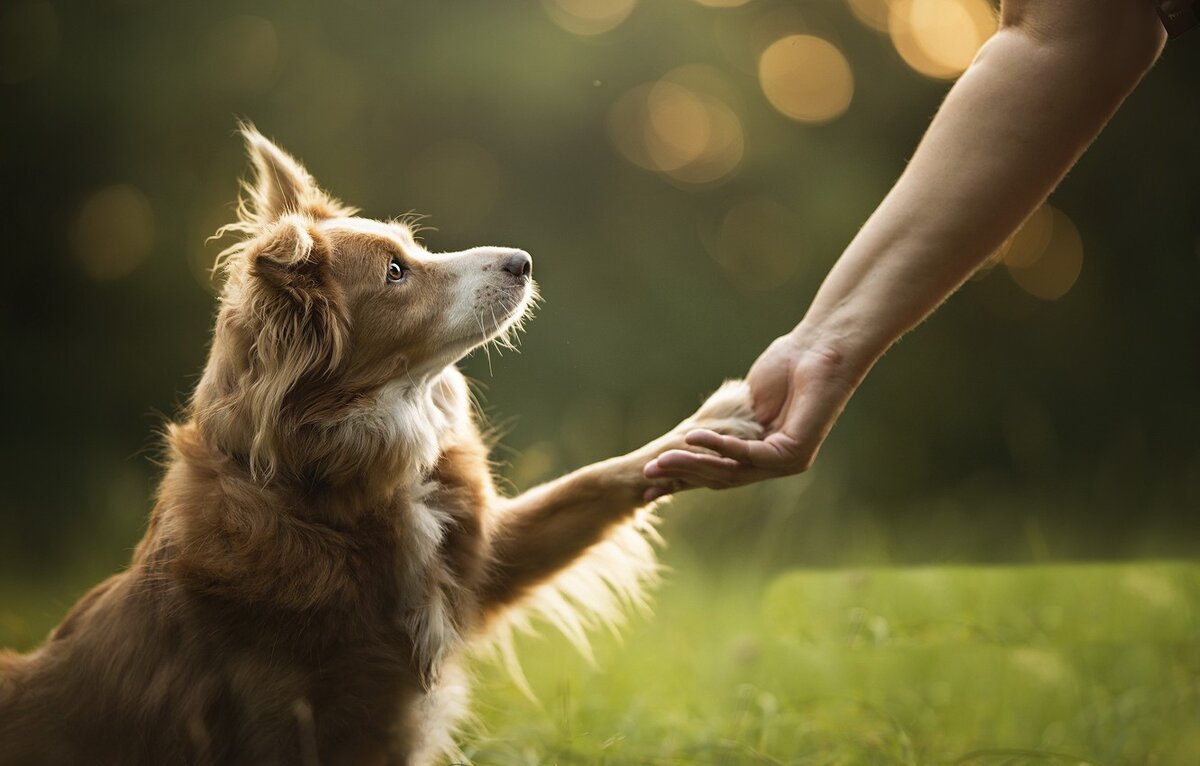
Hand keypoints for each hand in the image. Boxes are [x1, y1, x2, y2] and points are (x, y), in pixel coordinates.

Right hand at [643, 331, 861, 489]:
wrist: (821, 348)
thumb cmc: (786, 366)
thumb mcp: (744, 401)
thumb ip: (723, 424)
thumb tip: (689, 438)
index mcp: (764, 454)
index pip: (719, 472)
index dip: (685, 478)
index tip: (650, 485)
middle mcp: (776, 464)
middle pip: (721, 477)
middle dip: (682, 476)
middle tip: (647, 474)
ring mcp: (788, 463)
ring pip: (732, 470)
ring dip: (693, 464)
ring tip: (660, 461)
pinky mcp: (795, 453)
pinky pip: (748, 454)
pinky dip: (718, 446)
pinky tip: (691, 437)